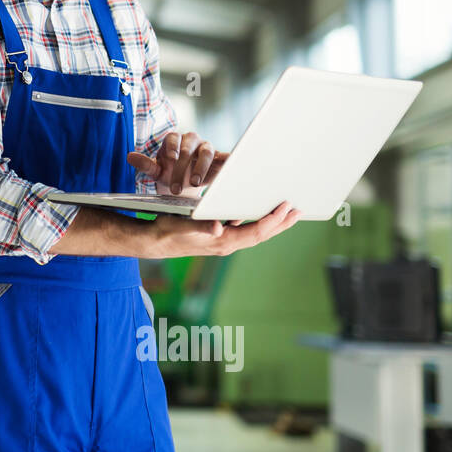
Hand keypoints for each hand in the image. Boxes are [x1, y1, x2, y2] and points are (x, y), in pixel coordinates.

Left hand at [129, 131, 228, 195]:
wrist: (185, 183)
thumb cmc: (169, 173)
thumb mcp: (156, 171)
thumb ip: (145, 164)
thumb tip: (130, 157)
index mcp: (174, 140)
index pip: (173, 139)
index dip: (173, 147)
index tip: (171, 158)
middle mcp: (191, 141)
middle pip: (188, 147)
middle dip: (183, 166)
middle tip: (177, 186)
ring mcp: (206, 148)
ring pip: (207, 151)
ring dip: (201, 166)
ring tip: (195, 183)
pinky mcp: (219, 158)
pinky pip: (225, 157)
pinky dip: (229, 159)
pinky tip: (231, 165)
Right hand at [148, 202, 300, 257]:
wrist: (153, 242)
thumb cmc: (166, 231)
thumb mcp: (181, 225)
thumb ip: (200, 226)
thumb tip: (218, 227)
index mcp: (222, 242)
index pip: (255, 232)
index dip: (273, 220)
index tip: (286, 207)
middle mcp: (227, 244)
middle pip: (261, 234)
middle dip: (281, 223)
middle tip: (298, 210)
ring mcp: (224, 241)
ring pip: (255, 233)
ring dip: (272, 223)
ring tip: (287, 212)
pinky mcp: (219, 237)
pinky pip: (245, 230)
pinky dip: (257, 221)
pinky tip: (261, 212)